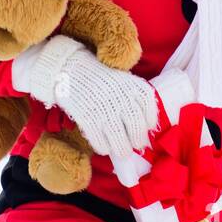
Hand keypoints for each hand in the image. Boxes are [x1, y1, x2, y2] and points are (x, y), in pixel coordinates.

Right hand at [11, 35, 159, 156]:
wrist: (72, 70)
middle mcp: (123, 98)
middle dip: (138, 141)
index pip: (149, 109)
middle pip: (137, 128)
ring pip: (120, 140)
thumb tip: (146, 126)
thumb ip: (134, 98)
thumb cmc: (101, 79)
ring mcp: (106, 110)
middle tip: (136, 145)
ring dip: (122, 149)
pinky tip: (104, 146)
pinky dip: (103, 148)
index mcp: (133, 86)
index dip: (150, 122)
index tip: (148, 129)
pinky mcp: (89, 119)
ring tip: (122, 151)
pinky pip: (100, 142)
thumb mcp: (123, 81)